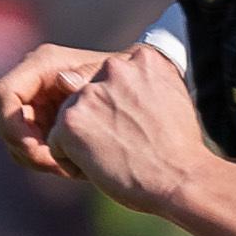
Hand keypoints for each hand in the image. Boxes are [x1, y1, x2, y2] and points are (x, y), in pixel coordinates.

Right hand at [0, 42, 115, 178]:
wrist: (137, 85)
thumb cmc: (125, 74)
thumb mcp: (112, 73)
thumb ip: (89, 76)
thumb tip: (65, 80)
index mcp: (41, 64)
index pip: (3, 94)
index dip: (12, 124)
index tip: (37, 149)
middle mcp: (31, 83)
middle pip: (6, 124)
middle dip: (29, 150)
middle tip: (60, 166)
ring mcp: (33, 105)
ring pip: (16, 142)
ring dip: (40, 160)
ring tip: (75, 168)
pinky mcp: (41, 125)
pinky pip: (31, 150)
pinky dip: (49, 161)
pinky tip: (76, 167)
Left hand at [44, 43, 215, 214]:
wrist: (180, 178)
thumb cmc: (178, 147)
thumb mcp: (170, 97)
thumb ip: (142, 82)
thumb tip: (112, 80)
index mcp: (142, 57)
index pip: (113, 77)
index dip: (122, 105)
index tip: (141, 123)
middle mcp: (115, 67)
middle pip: (89, 93)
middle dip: (100, 118)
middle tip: (128, 141)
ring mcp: (90, 92)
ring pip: (70, 116)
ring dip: (85, 138)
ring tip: (116, 154)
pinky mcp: (70, 120)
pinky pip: (55, 142)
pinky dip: (71, 159)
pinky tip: (101, 166)